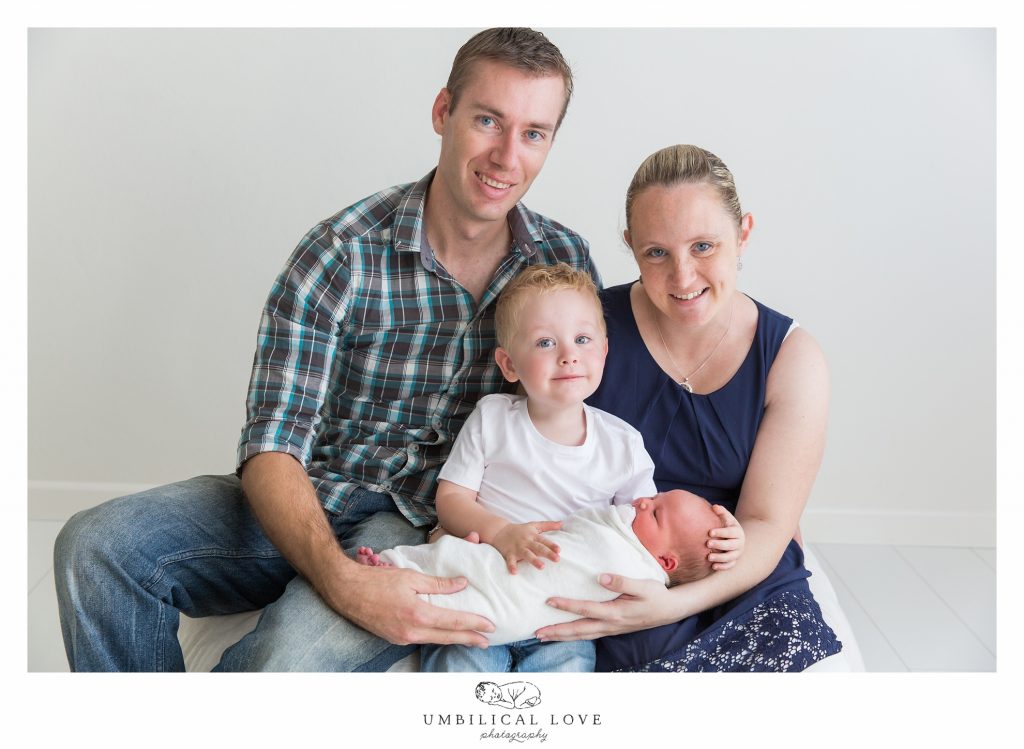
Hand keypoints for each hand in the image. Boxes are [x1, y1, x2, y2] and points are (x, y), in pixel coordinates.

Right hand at [330, 562, 494, 646]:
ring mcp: (402, 638)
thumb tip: (461, 584)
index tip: (489, 626)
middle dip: (469, 639)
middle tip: (487, 640)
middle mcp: (412, 631)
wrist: (347, 591)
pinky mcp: (395, 638)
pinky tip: (445, 634)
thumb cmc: (377, 580)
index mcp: (418, 614)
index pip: (454, 622)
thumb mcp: (411, 577)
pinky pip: (423, 639)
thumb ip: (438, 584)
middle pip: (448, 637)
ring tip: (470, 638)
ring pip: (435, 640)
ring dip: (454, 639)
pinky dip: (437, 637)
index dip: (474, 624)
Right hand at [492, 521, 562, 573]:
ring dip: (534, 560)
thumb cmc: (520, 530)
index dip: (551, 545)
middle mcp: (526, 542)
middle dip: (547, 553)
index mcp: (533, 536)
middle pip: (538, 548)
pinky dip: (512, 566)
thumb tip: (562, 523)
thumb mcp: (534, 525)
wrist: (500, 530)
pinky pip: (510, 560)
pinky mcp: (509, 553)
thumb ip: (548, 525)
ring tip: (542, 567)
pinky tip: (515, 572)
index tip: (559, 550)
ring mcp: (517, 548)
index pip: (544, 541)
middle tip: (557, 559)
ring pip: (527, 554)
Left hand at [535, 573, 679, 640]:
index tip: (549, 600)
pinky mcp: (612, 629)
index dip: (567, 605)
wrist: (669, 610)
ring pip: (582, 635)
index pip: (586, 609)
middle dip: (556, 631)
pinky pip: (588, 635)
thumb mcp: (643, 585)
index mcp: (616, 612)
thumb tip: (600, 577)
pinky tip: (565, 635)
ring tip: (543, 637)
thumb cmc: (655, 595)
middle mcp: (610, 624)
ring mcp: (611, 629)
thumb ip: (622, 582)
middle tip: (536, 632)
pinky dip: (573, 636)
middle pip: (578, 630)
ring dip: (562, 637)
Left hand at [708, 505, 744, 569]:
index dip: (721, 532)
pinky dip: (722, 567)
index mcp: (737, 531)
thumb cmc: (726, 525)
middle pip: (730, 545)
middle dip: (719, 545)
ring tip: (708, 557)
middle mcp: (739, 543)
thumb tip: (714, 507)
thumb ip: (721, 512)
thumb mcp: (726, 518)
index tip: (709, 532)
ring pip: (730, 557)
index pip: (730, 532)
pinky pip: (730, 565)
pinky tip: (713, 566)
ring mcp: (737, 553)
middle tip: (707, 543)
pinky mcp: (733, 561)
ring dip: (720, 558)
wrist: (734, 537)